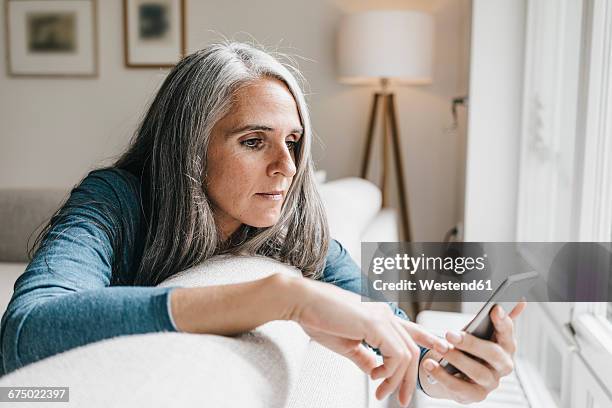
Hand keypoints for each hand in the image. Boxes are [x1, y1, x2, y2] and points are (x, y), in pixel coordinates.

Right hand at [289, 277, 448, 406]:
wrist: (301, 303)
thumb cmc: (317, 318)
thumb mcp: (346, 344)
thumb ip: (363, 357)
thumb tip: (374, 371)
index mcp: (379, 315)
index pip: (411, 329)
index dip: (428, 339)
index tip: (441, 349)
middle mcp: (385, 314)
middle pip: (412, 349)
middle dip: (410, 379)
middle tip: (402, 400)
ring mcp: (382, 317)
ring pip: (407, 355)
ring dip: (396, 379)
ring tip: (381, 391)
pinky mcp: (375, 323)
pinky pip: (396, 355)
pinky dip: (389, 371)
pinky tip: (375, 375)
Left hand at [419, 301, 526, 403]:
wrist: (458, 373)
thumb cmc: (471, 347)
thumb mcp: (481, 330)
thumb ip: (497, 317)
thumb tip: (520, 299)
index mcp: (507, 346)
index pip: (508, 333)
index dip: (503, 322)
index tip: (495, 309)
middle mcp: (503, 366)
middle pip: (493, 354)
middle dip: (471, 343)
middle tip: (450, 334)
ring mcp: (490, 382)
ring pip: (477, 372)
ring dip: (455, 358)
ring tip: (437, 346)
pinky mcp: (475, 396)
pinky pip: (459, 387)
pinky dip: (442, 376)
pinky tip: (429, 364)